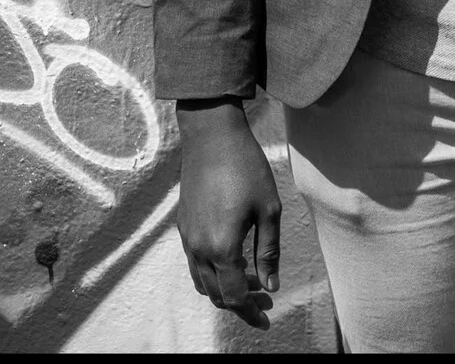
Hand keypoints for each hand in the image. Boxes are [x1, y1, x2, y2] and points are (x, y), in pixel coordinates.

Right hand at [175, 99, 281, 327]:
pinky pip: (194, 263)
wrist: (211, 137)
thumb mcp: (268, 210)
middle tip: (266, 299)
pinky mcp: (183, 225)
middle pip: (216, 295)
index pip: (235, 296)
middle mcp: (199, 249)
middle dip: (241, 304)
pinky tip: (232, 261)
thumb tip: (271, 285)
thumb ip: (268, 252)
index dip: (252, 312)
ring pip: (202, 282)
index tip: (267, 318)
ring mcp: (188, 238)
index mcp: (221, 248)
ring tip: (252, 282)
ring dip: (225, 290)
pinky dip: (212, 273)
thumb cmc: (246, 169)